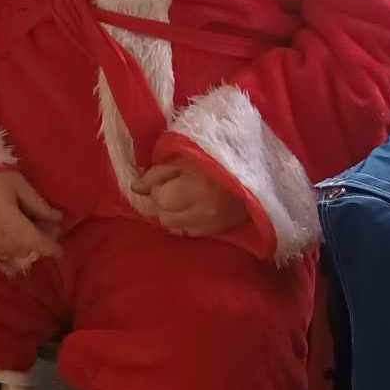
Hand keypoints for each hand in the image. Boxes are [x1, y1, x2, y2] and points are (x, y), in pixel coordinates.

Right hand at [0, 170, 62, 274]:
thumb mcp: (20, 186)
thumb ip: (39, 206)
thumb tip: (57, 219)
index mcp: (14, 226)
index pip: (38, 244)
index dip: (52, 248)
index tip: (60, 250)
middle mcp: (0, 240)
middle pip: (26, 250)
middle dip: (39, 243)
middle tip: (46, 228)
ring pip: (11, 256)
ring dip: (23, 250)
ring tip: (28, 234)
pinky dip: (5, 258)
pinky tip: (11, 254)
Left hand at [133, 161, 247, 237]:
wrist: (254, 173)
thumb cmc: (217, 159)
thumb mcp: (185, 157)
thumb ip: (157, 173)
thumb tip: (135, 188)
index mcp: (195, 188)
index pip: (159, 197)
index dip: (155, 187)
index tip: (162, 178)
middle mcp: (203, 212)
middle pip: (163, 216)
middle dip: (160, 202)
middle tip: (169, 188)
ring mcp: (211, 224)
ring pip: (173, 226)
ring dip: (169, 213)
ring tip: (178, 198)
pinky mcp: (218, 231)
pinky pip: (188, 232)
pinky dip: (182, 222)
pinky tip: (188, 209)